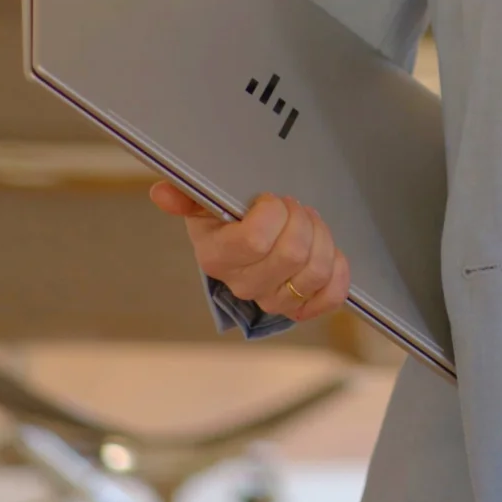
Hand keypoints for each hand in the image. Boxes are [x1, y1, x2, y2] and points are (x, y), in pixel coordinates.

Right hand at [148, 180, 350, 321]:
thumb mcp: (205, 201)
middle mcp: (243, 284)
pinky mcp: (301, 307)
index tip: (271, 199)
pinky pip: (331, 296)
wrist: (242, 248)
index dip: (274, 211)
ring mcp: (273, 300)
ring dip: (322, 237)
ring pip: (316, 270)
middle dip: (301, 219)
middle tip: (294, 207)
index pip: (256, 239)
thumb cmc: (227, 220)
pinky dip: (339, 270)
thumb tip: (162, 194)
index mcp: (217, 257)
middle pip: (292, 253)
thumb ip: (186, 194)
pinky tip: (328, 252)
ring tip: (309, 224)